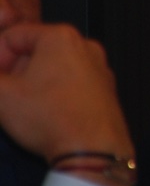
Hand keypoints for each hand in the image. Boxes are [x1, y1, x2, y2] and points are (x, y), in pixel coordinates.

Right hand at [0, 24, 135, 185]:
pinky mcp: (104, 90)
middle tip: (3, 93)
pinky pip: (70, 84)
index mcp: (61, 37)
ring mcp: (98, 69)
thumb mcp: (0, 94)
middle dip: (12, 71)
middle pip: (34, 51)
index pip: (13, 35)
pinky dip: (52, 93)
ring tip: (21, 106)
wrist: (91, 150)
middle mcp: (85, 47)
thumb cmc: (52, 119)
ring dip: (30, 83)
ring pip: (52, 69)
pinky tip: (43, 114)